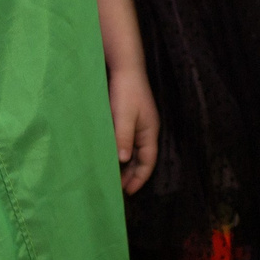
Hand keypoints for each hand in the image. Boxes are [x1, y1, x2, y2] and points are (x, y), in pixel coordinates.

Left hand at [110, 64, 158, 194]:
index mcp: (149, 132)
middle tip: (117, 187)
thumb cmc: (126, 92)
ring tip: (112, 176)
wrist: (125, 67)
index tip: (128, 191)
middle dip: (132, 175)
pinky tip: (110, 156)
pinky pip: (127, 142)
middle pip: (142, 159)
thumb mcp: (124, 116)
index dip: (139, 178)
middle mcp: (146, 131)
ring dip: (125, 164)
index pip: (148, 162)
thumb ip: (123, 138)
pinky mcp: (129, 119)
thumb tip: (123, 161)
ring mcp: (138, 125)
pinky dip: (120, 152)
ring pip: (133, 151)